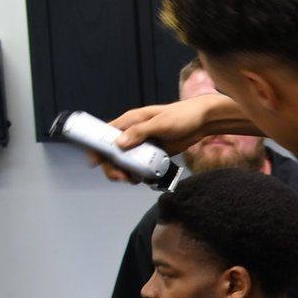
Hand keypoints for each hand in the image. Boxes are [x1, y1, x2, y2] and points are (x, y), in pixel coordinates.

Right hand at [86, 95, 223, 181]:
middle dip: (113, 167)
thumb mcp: (160, 123)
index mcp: (129, 122)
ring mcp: (143, 146)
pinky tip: (146, 179)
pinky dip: (140, 174)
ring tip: (134, 180)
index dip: (97, 148)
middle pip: (113, 153)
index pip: (105, 134)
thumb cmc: (180, 116)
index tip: (95, 162)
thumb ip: (140, 132)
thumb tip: (119, 144)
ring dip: (126, 173)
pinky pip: (141, 166)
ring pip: (126, 162)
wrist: (202, 123)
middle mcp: (132, 134)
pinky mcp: (154, 155)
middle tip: (122, 178)